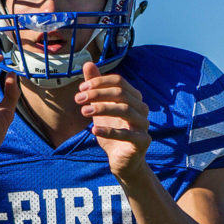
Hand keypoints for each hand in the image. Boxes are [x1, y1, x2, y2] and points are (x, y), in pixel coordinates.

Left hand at [75, 62, 149, 179]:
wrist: (121, 160)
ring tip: (84, 111)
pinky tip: (93, 130)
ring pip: (125, 110)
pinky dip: (109, 131)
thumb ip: (96, 87)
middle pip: (121, 93)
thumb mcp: (100, 107)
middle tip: (78, 99)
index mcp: (134, 97)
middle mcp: (142, 108)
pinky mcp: (142, 142)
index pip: (119, 81)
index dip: (99, 82)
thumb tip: (88, 63)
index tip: (81, 89)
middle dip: (97, 94)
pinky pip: (127, 134)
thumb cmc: (112, 131)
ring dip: (102, 108)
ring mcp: (144, 125)